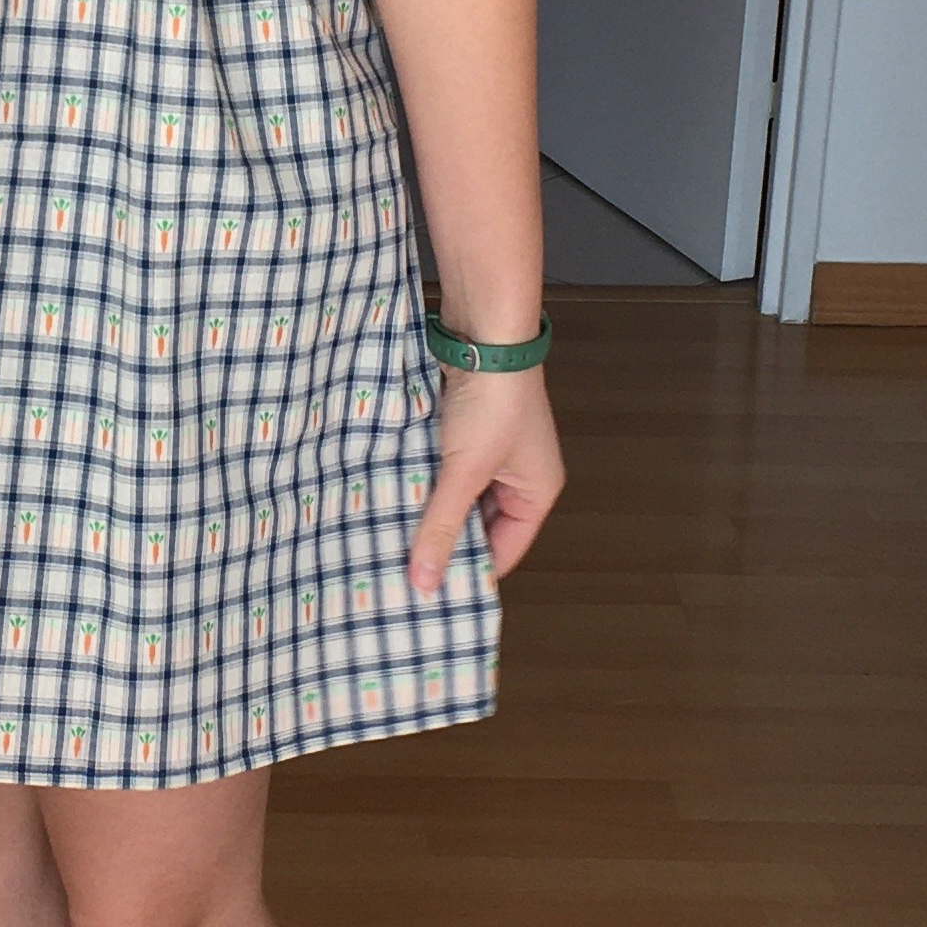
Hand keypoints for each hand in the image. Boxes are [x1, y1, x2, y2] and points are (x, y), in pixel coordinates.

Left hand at [406, 362, 563, 597]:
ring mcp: (492, 451)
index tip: (428, 595)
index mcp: (536, 492)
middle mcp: (518, 476)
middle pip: (479, 526)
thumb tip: (425, 582)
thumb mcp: (464, 472)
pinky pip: (443, 470)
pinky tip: (393, 496)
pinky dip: (423, 481)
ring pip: (457, 498)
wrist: (482, 331)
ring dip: (429, 509)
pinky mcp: (465, 430)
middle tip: (401, 570)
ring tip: (390, 538)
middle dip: (443, 540)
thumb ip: (441, 526)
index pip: (503, 552)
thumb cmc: (491, 401)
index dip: (468, 573)